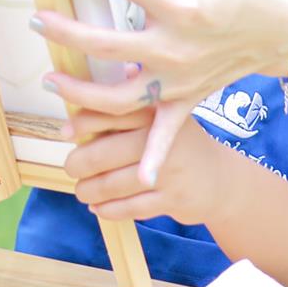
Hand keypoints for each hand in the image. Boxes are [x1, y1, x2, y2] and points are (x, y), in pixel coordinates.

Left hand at [38, 0, 287, 184]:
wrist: (274, 31)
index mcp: (179, 6)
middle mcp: (176, 47)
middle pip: (109, 46)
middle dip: (68, 33)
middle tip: (38, 22)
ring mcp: (180, 80)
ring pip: (122, 98)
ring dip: (83, 94)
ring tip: (52, 81)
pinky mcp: (187, 100)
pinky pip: (167, 133)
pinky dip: (155, 156)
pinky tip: (138, 176)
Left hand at [64, 108, 231, 224]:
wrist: (221, 179)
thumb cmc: (182, 144)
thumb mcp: (164, 116)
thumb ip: (133, 102)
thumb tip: (103, 76)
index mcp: (156, 114)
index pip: (111, 113)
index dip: (83, 122)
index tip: (66, 132)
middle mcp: (162, 140)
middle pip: (105, 152)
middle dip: (79, 163)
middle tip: (71, 167)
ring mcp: (168, 172)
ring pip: (112, 184)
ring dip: (89, 190)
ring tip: (81, 190)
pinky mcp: (172, 199)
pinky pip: (128, 208)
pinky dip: (107, 210)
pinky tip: (99, 207)